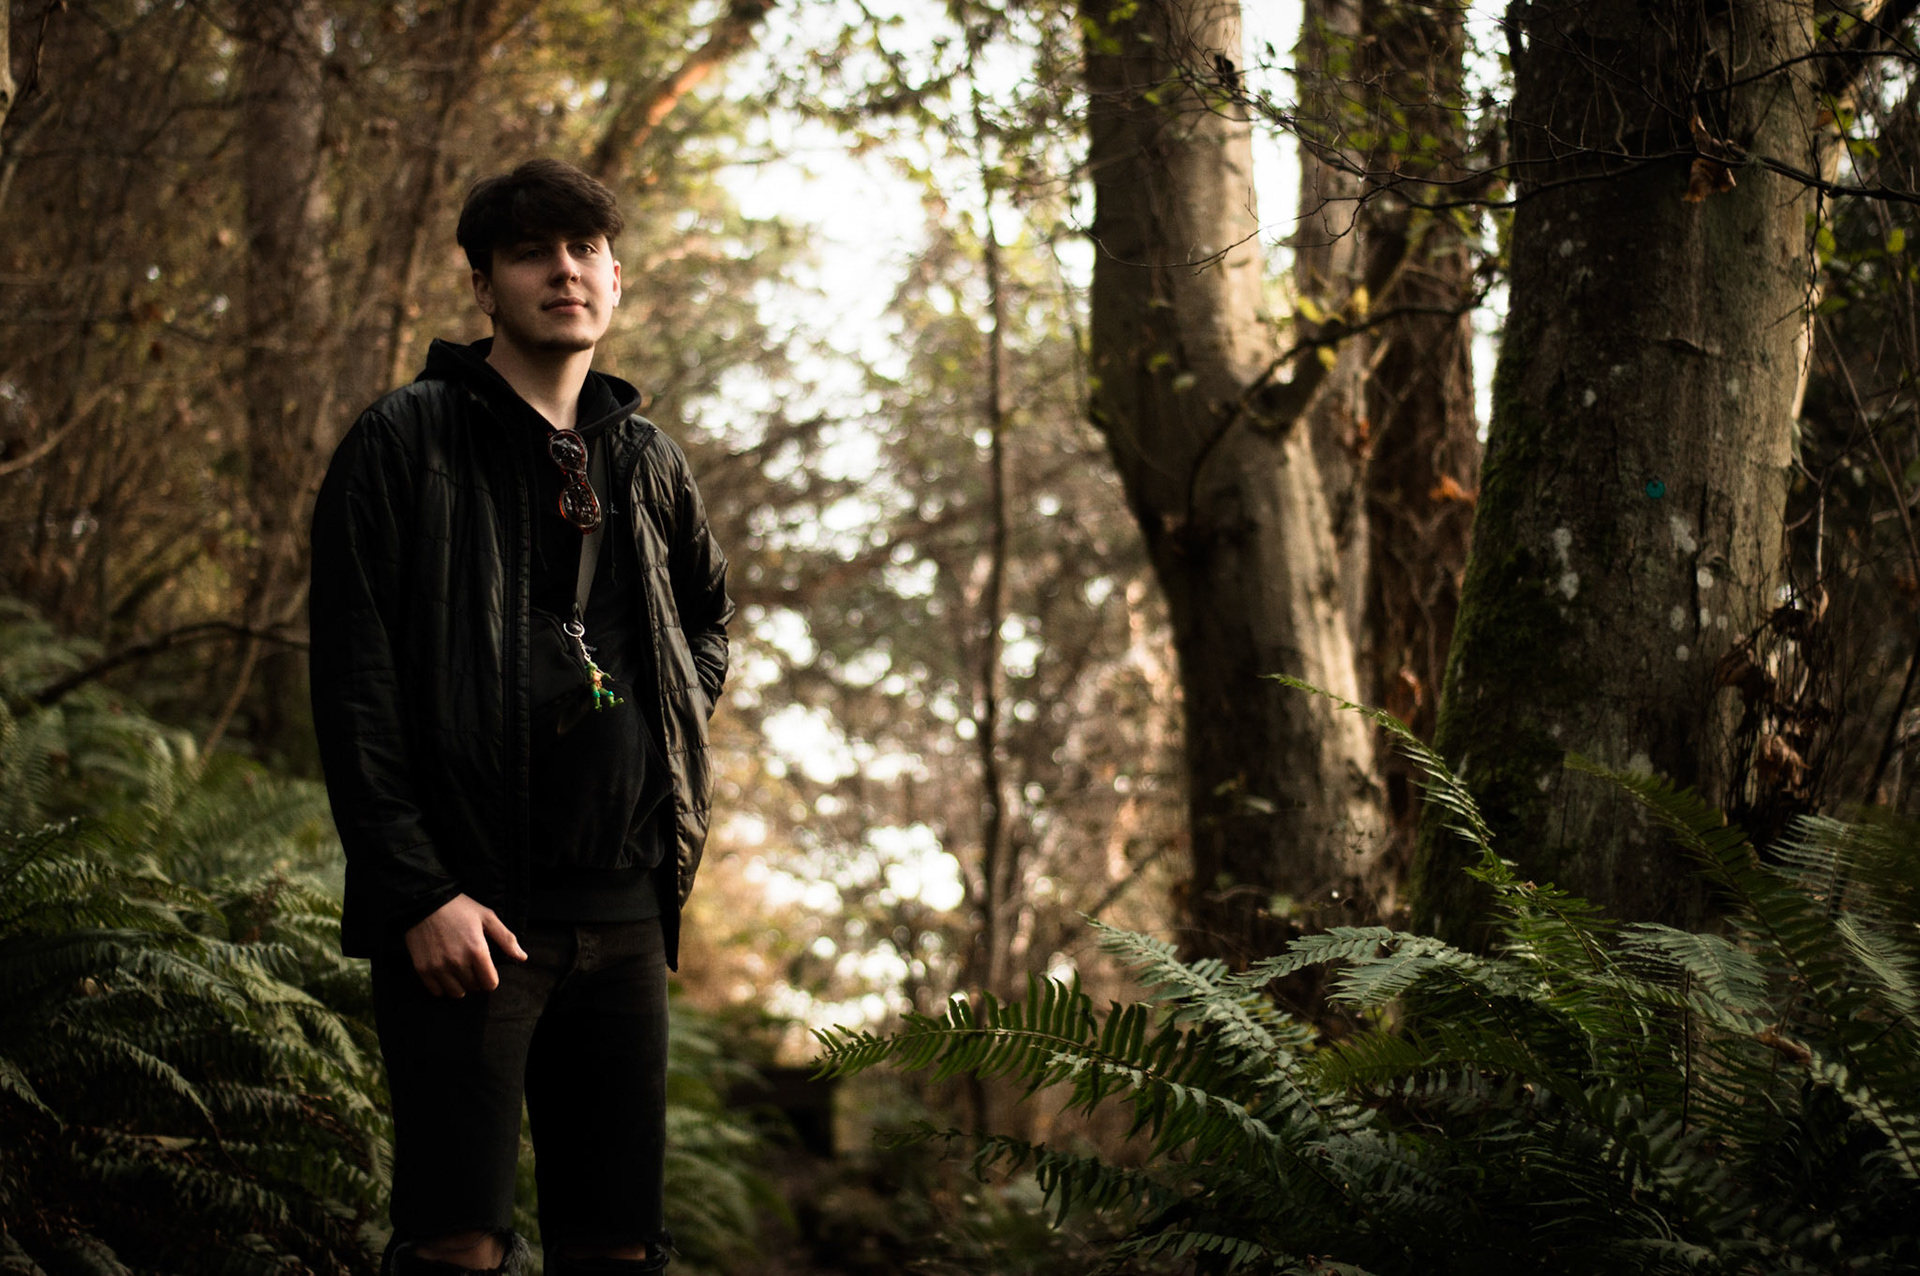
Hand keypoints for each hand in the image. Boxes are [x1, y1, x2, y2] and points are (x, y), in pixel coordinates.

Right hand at [403, 894, 526, 997]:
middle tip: (470, 964)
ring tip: (458, 969)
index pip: (490, 984)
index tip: (486, 969)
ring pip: (456, 993)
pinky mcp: (423, 969)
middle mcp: (457, 962)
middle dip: (476, 979)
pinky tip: (444, 972)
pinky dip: (442, 986)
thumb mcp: (487, 917)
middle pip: (474, 987)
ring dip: (460, 985)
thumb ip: (506, 939)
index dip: (491, 978)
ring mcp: (439, 967)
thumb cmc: (459, 908)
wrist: (425, 902)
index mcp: (476, 950)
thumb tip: (522, 957)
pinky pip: (437, 991)